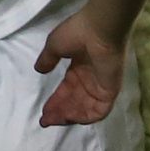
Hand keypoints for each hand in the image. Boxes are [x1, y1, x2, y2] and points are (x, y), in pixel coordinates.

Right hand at [33, 9, 128, 125]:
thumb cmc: (77, 33)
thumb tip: (39, 70)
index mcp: (79, 68)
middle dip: (59, 112)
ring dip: (69, 116)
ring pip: (85, 108)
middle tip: (46, 120)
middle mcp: (90, 79)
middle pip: (74, 102)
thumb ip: (47, 59)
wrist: (99, 29)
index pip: (67, 90)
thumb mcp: (54, 45)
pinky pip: (99, 111)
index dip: (55, 102)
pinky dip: (86, 117)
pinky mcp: (110, 91)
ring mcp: (101, 86)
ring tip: (54, 119)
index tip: (44, 113)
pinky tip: (70, 118)